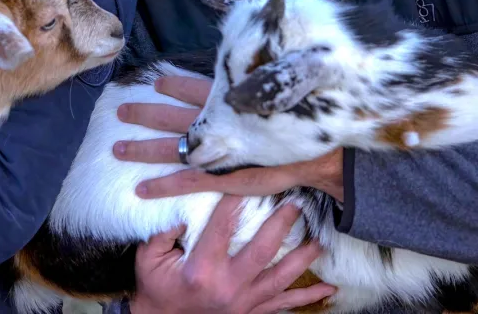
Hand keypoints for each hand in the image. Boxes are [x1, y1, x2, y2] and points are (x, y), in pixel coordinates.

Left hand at [114, 75, 343, 201]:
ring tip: (117, 147)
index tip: (155, 82)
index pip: (194, 89)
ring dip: (142, 147)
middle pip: (172, 117)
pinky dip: (163, 186)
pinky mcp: (222, 179)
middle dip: (144, 113)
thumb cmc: (302, 121)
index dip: (173, 86)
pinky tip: (141, 189)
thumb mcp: (276, 92)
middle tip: (119, 110)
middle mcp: (217, 124)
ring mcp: (217, 153)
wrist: (323, 158)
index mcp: (228, 102)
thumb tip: (249, 58)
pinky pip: (186, 183)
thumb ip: (257, 80)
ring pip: (171, 148)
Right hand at [131, 196, 335, 313]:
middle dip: (281, 225)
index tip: (249, 178)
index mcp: (202, 268)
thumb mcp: (149, 256)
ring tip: (320, 240)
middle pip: (261, 251)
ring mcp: (243, 303)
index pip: (223, 227)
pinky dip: (308, 298)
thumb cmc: (155, 284)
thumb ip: (165, 231)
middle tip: (296, 203)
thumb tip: (184, 206)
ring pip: (280, 278)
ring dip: (302, 259)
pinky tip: (328, 289)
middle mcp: (227, 286)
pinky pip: (284, 305)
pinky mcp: (251, 313)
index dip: (236, 200)